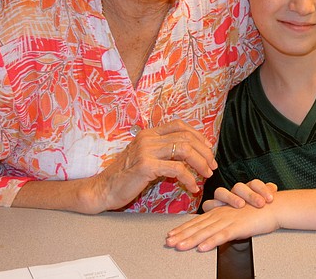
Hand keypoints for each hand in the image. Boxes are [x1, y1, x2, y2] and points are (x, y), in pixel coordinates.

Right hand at [86, 119, 216, 212]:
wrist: (102, 190)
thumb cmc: (125, 177)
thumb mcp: (145, 158)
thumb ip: (162, 153)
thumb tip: (188, 155)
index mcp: (148, 133)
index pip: (179, 125)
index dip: (197, 135)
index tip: (208, 148)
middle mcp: (148, 138)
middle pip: (185, 137)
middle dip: (204, 151)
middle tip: (212, 165)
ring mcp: (146, 150)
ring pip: (184, 150)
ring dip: (200, 163)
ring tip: (206, 174)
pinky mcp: (146, 166)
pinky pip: (176, 169)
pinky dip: (189, 178)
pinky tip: (192, 187)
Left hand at [167, 202, 279, 251]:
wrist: (275, 206)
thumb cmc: (259, 210)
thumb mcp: (238, 214)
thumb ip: (225, 219)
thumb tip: (215, 228)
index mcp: (221, 210)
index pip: (198, 220)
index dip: (184, 227)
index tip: (171, 234)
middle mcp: (222, 213)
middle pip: (198, 225)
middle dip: (182, 234)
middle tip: (169, 241)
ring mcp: (229, 219)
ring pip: (207, 230)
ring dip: (192, 239)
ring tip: (180, 246)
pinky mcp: (239, 226)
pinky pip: (223, 235)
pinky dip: (213, 241)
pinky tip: (203, 247)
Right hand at [202, 180, 277, 210]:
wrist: (236, 222)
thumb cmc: (250, 212)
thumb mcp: (259, 201)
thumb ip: (266, 192)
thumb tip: (273, 186)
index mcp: (247, 190)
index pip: (254, 184)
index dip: (262, 189)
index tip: (270, 199)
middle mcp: (234, 193)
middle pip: (239, 187)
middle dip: (249, 194)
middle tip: (260, 203)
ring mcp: (222, 199)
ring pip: (221, 192)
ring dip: (231, 197)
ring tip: (240, 204)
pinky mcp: (211, 208)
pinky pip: (208, 204)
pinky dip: (212, 206)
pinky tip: (217, 209)